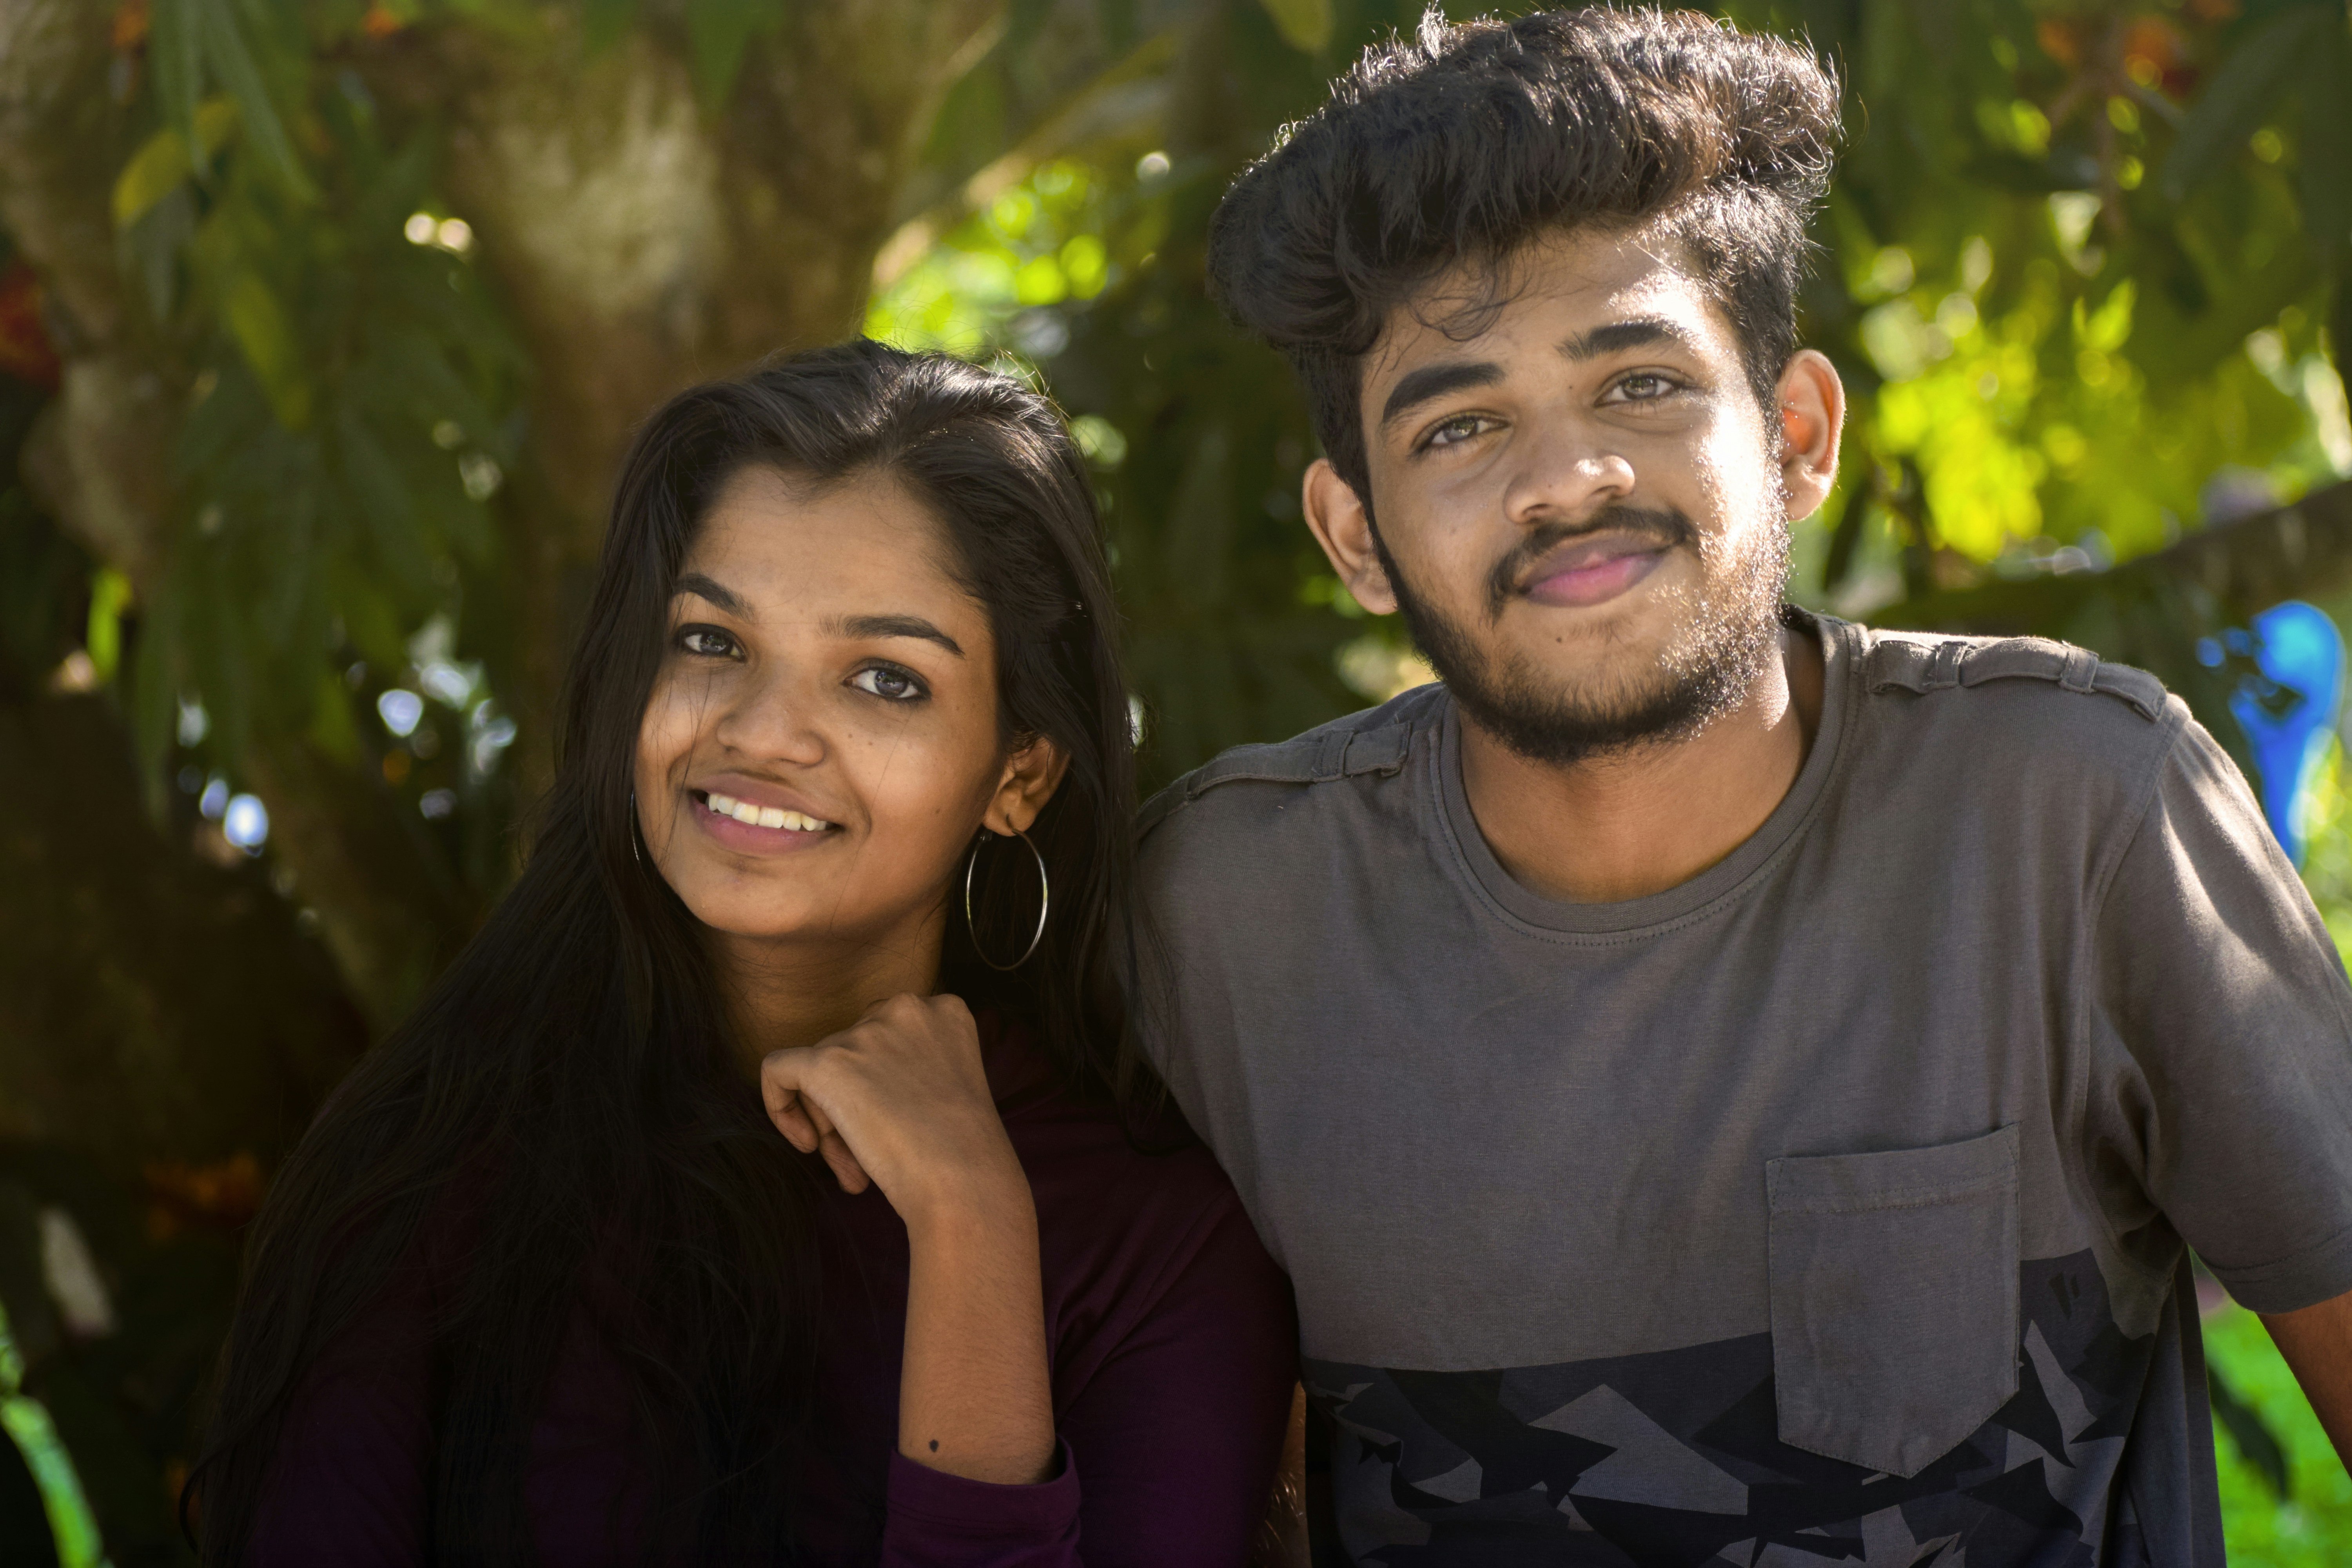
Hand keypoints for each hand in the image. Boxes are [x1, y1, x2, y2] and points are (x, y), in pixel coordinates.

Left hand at [760, 993, 1027, 1231]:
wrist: (964, 1181)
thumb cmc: (965, 1154)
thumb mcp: (948, 1090)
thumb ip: (908, 1071)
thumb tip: (859, 1089)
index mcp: (945, 1011)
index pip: (887, 1039)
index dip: (880, 1086)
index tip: (889, 1127)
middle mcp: (906, 1009)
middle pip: (852, 1051)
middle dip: (852, 1106)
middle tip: (865, 1161)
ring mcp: (865, 1033)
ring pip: (820, 1072)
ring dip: (833, 1127)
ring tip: (856, 1175)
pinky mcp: (827, 1061)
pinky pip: (778, 1069)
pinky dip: (781, 1104)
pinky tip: (806, 1143)